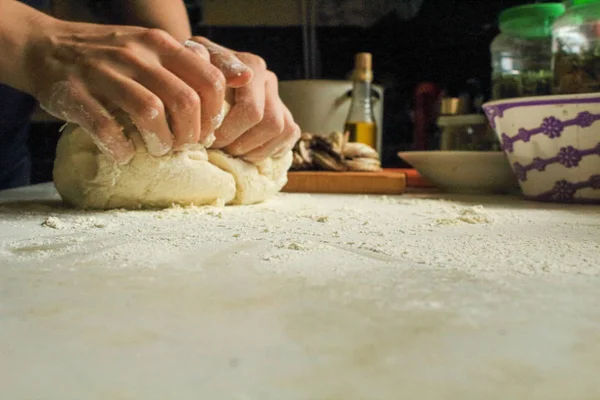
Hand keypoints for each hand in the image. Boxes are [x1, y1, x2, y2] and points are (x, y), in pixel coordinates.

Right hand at [25, 20, 231, 162]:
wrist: (46, 46)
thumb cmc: (111, 56)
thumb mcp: (153, 48)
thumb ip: (192, 63)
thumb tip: (245, 77)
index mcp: (160, 45)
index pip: (209, 80)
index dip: (215, 113)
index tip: (206, 131)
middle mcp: (136, 55)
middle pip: (185, 101)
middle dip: (191, 133)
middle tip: (184, 146)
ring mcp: (104, 73)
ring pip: (150, 112)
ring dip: (161, 141)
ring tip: (159, 150)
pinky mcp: (75, 94)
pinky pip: (106, 127)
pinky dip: (121, 147)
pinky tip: (124, 153)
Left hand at [186, 37, 300, 162]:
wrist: (198, 81)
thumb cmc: (192, 77)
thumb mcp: (191, 64)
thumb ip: (210, 62)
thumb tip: (243, 76)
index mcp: (251, 66)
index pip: (251, 110)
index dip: (228, 132)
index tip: (206, 139)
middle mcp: (268, 80)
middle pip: (269, 122)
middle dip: (240, 142)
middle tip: (216, 147)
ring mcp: (279, 99)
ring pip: (280, 130)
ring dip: (254, 148)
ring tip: (229, 149)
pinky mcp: (285, 117)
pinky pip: (289, 135)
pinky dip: (269, 148)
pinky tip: (246, 150)